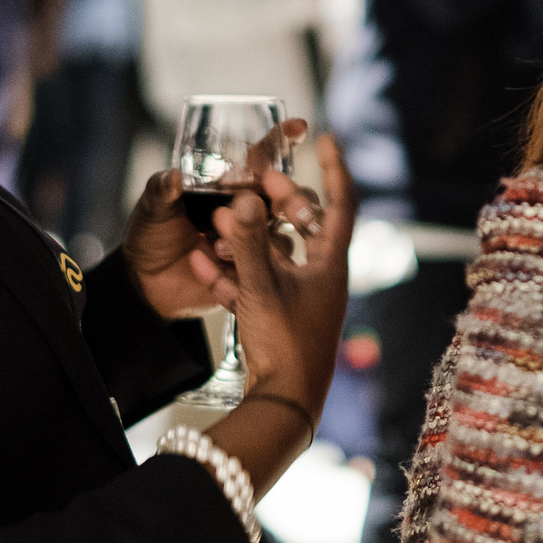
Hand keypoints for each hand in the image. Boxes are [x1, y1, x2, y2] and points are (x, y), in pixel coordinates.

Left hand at [122, 118, 320, 316]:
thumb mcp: (152, 208)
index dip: (281, 140)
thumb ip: (162, 190)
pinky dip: (250, 262)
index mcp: (228, 185)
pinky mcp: (254, 272)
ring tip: (218, 241)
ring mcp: (254, 240)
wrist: (147, 284)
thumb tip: (174, 176)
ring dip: (260, 231)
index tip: (298, 126)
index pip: (261, 157)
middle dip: (286, 193)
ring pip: (281, 230)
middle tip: (264, 202)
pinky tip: (217, 260)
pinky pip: (268, 266)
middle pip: (284, 193)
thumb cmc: (151, 235)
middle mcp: (248, 209)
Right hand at [209, 131, 353, 418]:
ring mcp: (298, 299)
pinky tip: (201, 263)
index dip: (334, 169)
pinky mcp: (277, 318)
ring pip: (271, 256)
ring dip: (244, 238)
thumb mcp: (262, 287)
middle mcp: (319, 278)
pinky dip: (231, 272)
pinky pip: (253, 285)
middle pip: (301, 226)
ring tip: (216, 220)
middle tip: (254, 179)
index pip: (341, 203)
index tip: (326, 139)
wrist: (284, 404)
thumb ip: (250, 243)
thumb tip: (247, 199)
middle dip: (274, 201)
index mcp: (330, 264)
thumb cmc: (286, 345)